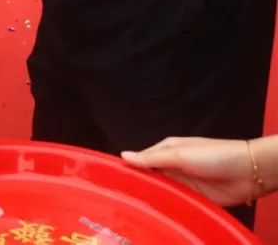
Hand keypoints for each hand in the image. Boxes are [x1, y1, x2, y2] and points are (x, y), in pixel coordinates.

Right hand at [122, 137, 259, 206]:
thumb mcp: (180, 154)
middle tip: (121, 197)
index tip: (113, 180)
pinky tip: (156, 212)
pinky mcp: (194, 198)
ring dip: (153, 196)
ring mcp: (183, 183)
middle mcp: (173, 166)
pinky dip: (167, 206)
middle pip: (151, 176)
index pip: (142, 159)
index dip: (129, 168)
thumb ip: (152, 158)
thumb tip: (123, 156)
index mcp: (167, 150)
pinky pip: (176, 202)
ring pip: (162, 190)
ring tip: (135, 207)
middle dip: (139, 185)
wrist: (248, 173)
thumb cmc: (213, 156)